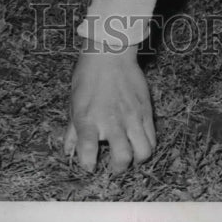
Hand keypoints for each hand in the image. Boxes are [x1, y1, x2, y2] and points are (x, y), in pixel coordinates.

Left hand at [64, 43, 155, 173]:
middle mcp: (111, 120)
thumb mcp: (74, 103)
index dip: (88, 165)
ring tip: (130, 156)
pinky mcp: (146, 110)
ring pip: (143, 152)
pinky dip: (147, 146)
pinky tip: (138, 142)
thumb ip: (73, 131)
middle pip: (122, 158)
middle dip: (118, 169)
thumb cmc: (88, 76)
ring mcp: (132, 116)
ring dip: (136, 159)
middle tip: (114, 165)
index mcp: (89, 119)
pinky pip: (152, 137)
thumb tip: (68, 151)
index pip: (88, 152)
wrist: (110, 52)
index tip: (89, 165)